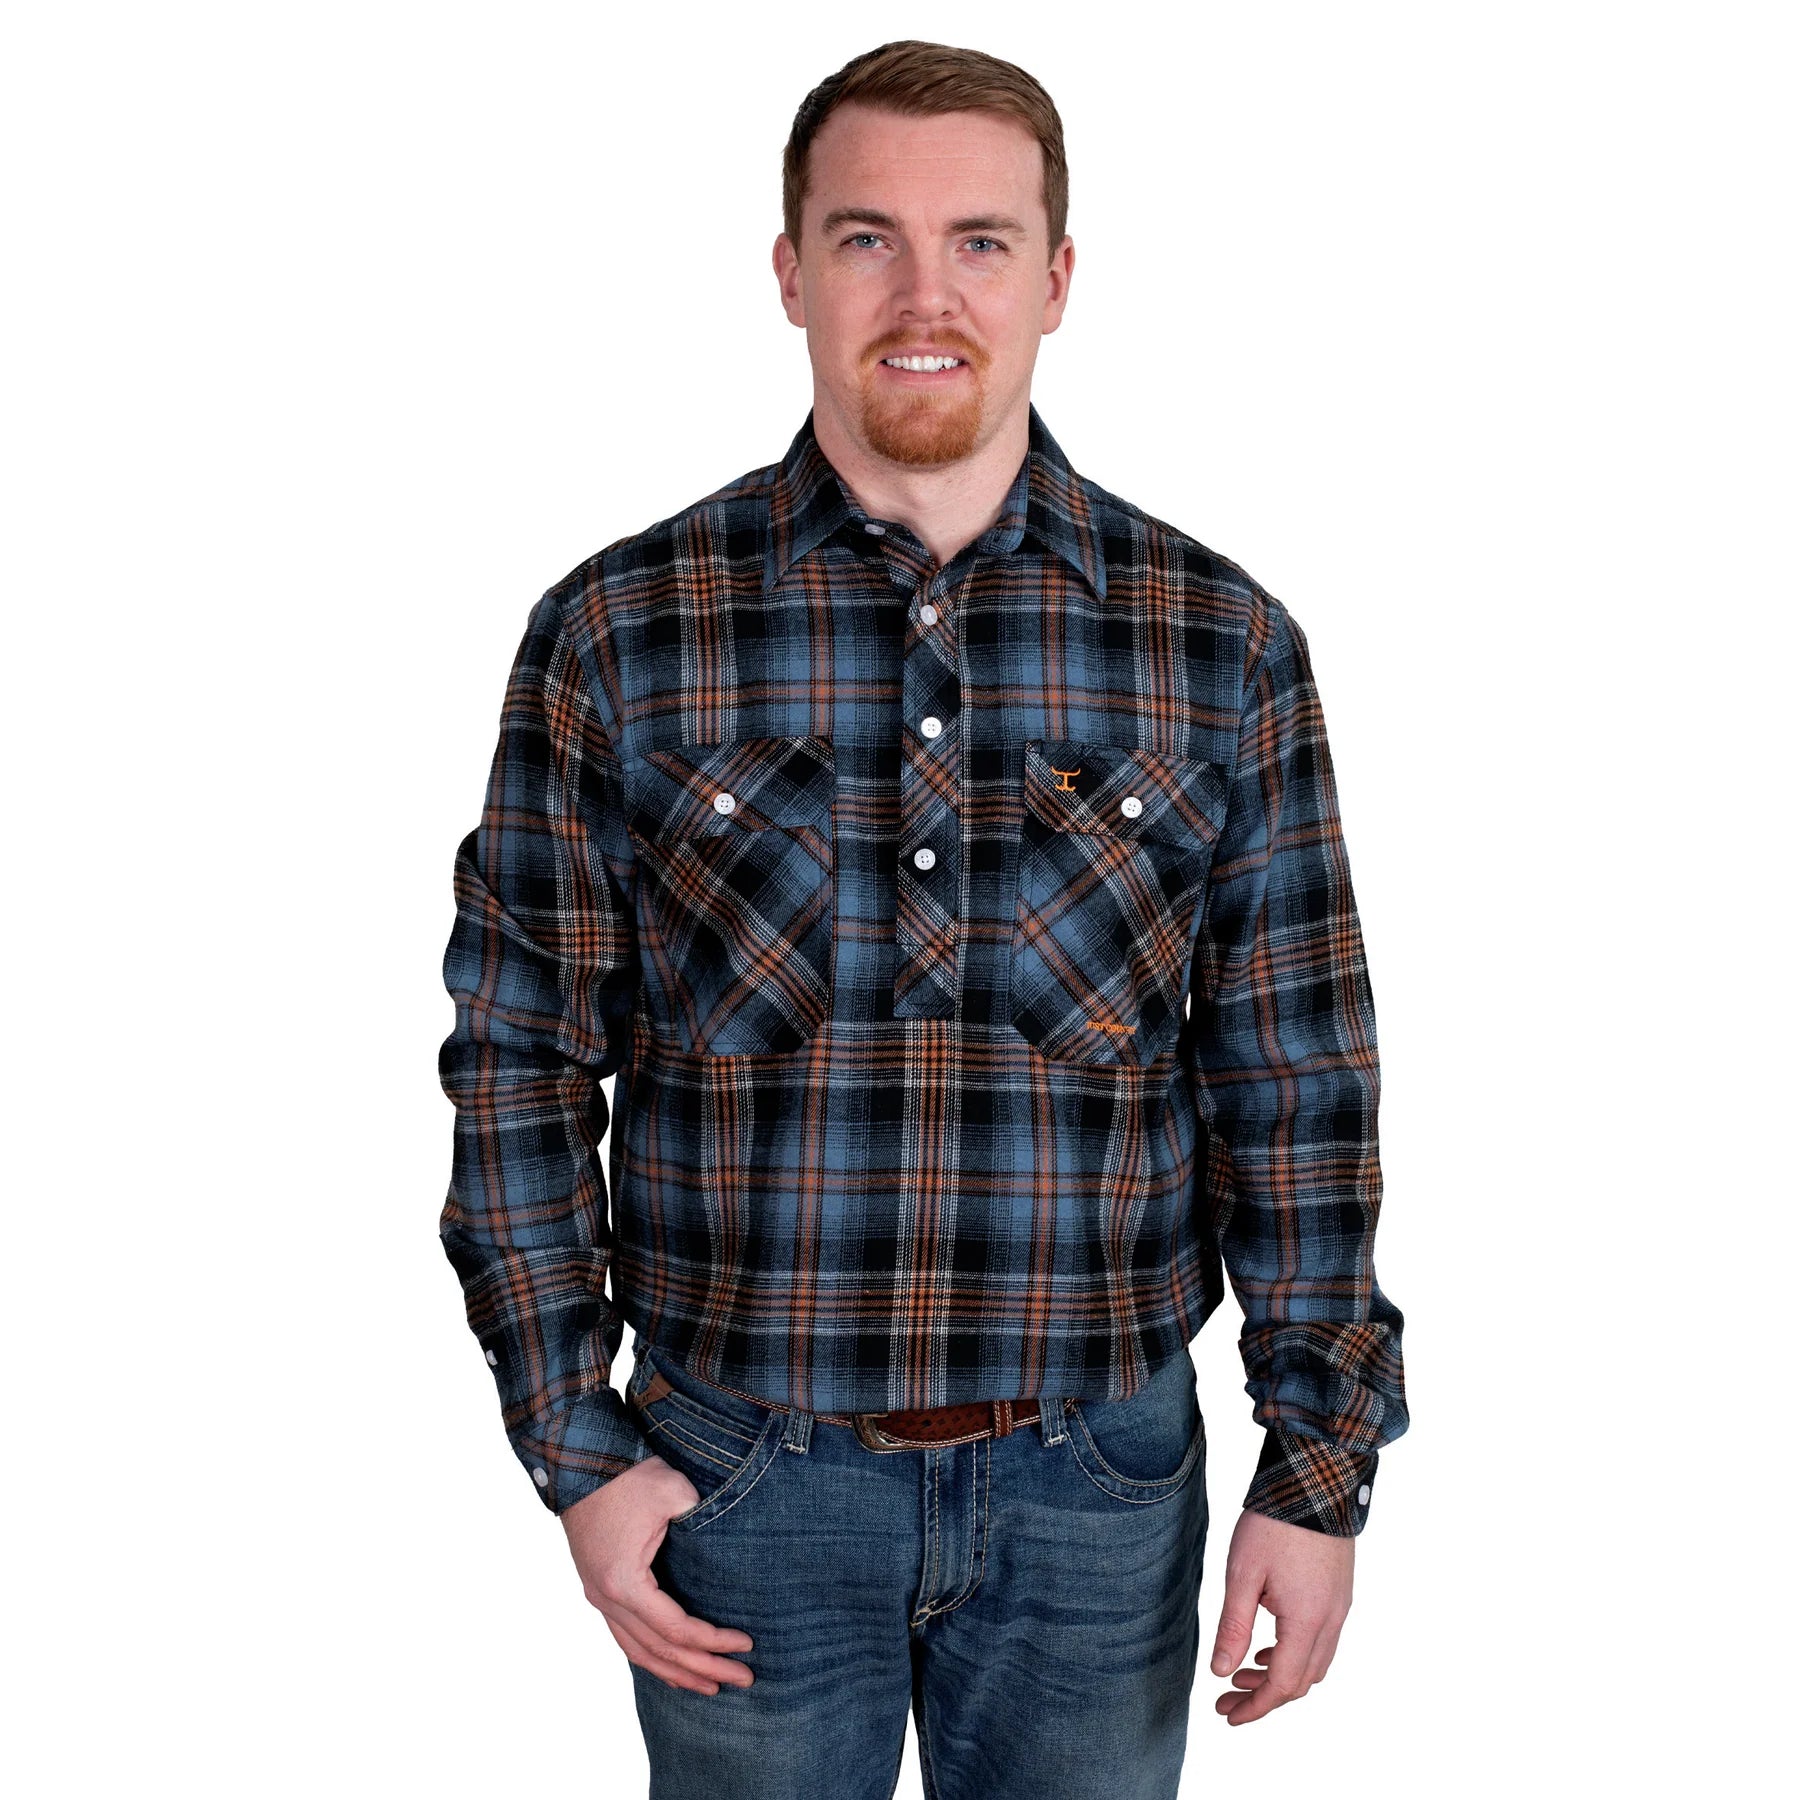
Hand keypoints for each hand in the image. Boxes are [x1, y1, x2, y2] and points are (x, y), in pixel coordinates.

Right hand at [559, 1454, 756, 1695]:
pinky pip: (625, 1636)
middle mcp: (606, 1598)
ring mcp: (598, 1596)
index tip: (746, 1645)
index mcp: (624, 1582)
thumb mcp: (673, 1493)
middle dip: (703, 1669)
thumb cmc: (629, 1477)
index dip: (713, 1642)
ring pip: (638, 1652)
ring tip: (710, 1686)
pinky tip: (671, 1665)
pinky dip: (650, 1657)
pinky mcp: (598, 1588)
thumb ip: (703, 1522)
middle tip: (742, 1679)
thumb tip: (733, 1544)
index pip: (676, 1630)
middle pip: (659, 1651)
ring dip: (676, 1672)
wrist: (584, 1463)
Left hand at [1208, 1509, 1352, 1723]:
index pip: (1283, 1685)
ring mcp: (1340, 1606)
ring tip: (1244, 1671)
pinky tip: (1271, 1645)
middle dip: (1265, 1696)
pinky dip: (1296, 1653)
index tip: (1228, 1714)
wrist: (1314, 1479)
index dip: (1255, 1706)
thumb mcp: (1243, 1574)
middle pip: (1302, 1681)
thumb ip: (1234, 1626)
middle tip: (1229, 1697)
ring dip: (1281, 1675)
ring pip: (1315, 1663)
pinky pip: (1322, 1640)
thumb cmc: (1274, 1524)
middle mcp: (1331, 1620)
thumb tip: (1221, 1671)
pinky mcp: (1339, 1592)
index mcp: (1307, 1621)